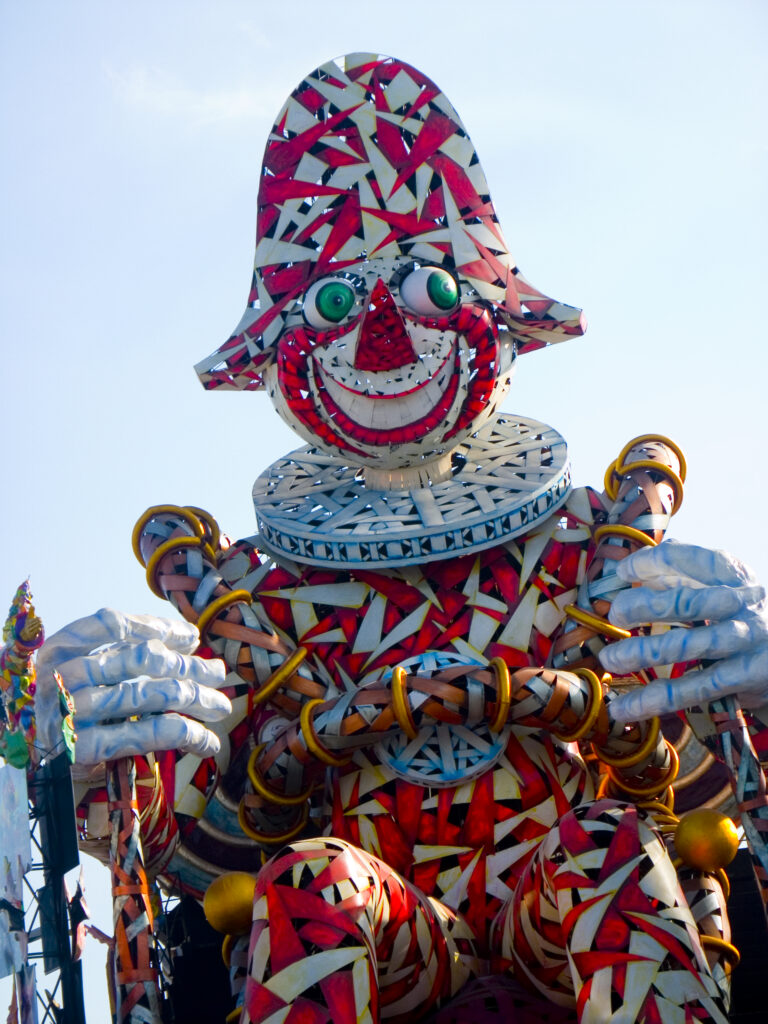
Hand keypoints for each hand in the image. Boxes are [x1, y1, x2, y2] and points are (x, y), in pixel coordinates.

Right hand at [37, 608, 229, 762]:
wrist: (23, 753)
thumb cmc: (62, 703)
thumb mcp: (76, 667)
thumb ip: (120, 649)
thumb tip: (188, 638)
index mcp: (59, 647)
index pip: (113, 623)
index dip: (158, 627)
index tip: (193, 637)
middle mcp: (64, 675)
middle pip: (143, 659)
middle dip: (190, 665)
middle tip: (219, 674)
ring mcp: (73, 712)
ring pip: (153, 694)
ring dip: (198, 699)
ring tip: (222, 706)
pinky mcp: (85, 750)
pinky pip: (149, 734)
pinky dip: (187, 735)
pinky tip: (208, 741)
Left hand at [599, 540, 767, 720]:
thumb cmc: (737, 613)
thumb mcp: (719, 583)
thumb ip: (680, 570)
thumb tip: (629, 567)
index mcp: (734, 574)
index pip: (692, 559)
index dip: (652, 562)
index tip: (622, 572)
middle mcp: (742, 604)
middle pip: (688, 602)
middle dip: (644, 607)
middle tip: (615, 614)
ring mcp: (744, 641)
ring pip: (686, 646)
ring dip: (642, 653)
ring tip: (610, 660)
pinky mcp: (741, 678)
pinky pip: (690, 690)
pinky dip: (652, 700)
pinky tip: (622, 708)